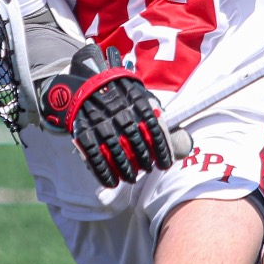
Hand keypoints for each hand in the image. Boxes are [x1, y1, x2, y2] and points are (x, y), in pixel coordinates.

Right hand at [38, 44, 173, 186]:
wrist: (88, 81)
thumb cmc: (121, 93)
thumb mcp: (140, 95)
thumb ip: (157, 116)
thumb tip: (180, 141)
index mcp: (136, 100)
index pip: (154, 129)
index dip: (161, 150)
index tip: (165, 165)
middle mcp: (119, 111)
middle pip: (135, 142)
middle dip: (143, 161)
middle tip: (146, 170)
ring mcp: (99, 121)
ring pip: (115, 152)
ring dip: (125, 169)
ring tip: (131, 178)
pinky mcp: (83, 129)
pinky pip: (94, 155)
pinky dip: (102, 171)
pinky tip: (110, 182)